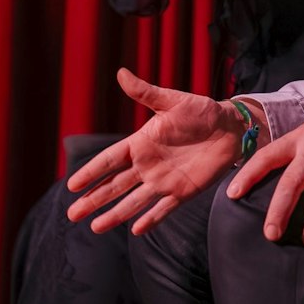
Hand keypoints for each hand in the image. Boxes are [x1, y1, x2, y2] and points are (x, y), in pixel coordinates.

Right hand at [66, 68, 243, 234]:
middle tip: (72, 215)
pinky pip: (164, 208)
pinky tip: (136, 230)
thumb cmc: (201, 111)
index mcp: (141, 143)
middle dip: (94, 200)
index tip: (72, 185)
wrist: (231, 127)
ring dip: (115, 214)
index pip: (110, 160)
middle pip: (115, 185)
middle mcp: (148, 165)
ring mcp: (164, 180)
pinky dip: (151, 219)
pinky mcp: (183, 191)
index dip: (91, 172)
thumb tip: (121, 73)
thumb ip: (146, 93)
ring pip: (133, 201)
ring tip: (95, 227)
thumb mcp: (172, 100)